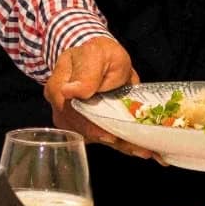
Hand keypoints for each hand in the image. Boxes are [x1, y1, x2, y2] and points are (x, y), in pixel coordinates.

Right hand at [44, 36, 152, 156]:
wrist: (101, 61)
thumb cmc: (99, 54)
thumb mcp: (97, 55)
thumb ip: (87, 72)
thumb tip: (69, 92)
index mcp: (58, 88)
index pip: (70, 111)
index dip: (89, 126)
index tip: (110, 136)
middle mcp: (62, 108)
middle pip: (84, 130)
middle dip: (112, 140)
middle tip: (139, 149)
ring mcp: (73, 121)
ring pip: (97, 138)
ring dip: (121, 145)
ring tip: (146, 150)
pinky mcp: (87, 128)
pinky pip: (105, 137)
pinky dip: (123, 144)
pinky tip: (142, 148)